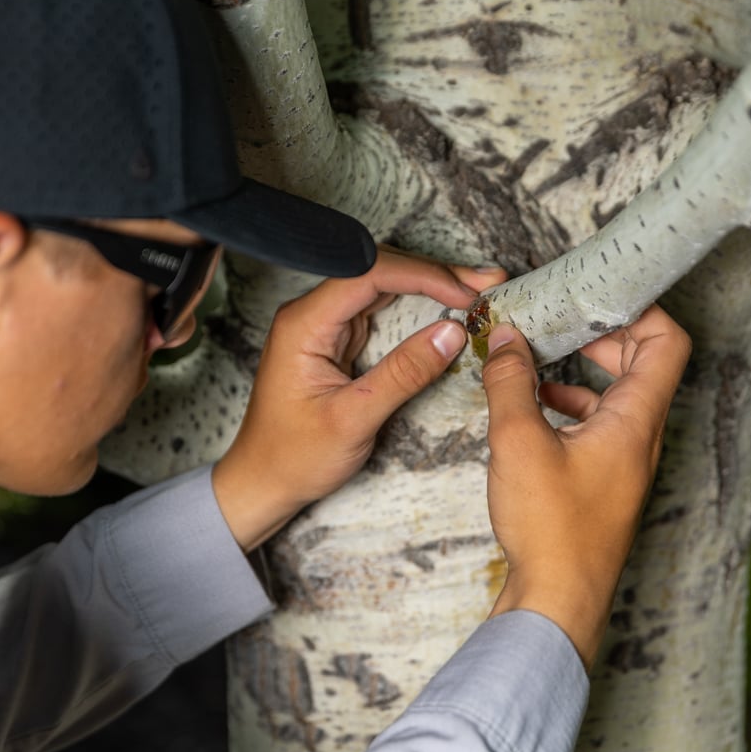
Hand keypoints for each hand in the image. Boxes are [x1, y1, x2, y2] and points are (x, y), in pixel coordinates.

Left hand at [213, 248, 506, 550]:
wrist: (262, 481)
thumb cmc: (294, 457)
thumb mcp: (353, 419)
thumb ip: (403, 374)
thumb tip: (451, 332)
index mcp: (304, 324)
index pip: (367, 274)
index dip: (422, 275)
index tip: (465, 293)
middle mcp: (312, 314)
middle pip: (379, 270)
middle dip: (435, 272)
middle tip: (487, 283)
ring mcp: (326, 325)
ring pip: (385, 285)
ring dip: (432, 284)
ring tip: (480, 290)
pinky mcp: (340, 339)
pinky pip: (384, 309)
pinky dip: (420, 306)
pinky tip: (450, 307)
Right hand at [482, 305, 690, 669]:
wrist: (557, 602)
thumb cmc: (549, 527)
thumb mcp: (518, 441)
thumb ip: (510, 382)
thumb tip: (505, 338)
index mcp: (636, 420)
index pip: (666, 342)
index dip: (638, 309)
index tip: (595, 293)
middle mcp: (641, 438)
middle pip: (644, 363)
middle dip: (602, 333)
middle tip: (560, 319)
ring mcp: (625, 463)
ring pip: (619, 396)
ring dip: (585, 369)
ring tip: (536, 358)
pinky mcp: (604, 484)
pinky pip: (600, 426)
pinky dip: (572, 404)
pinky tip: (531, 407)